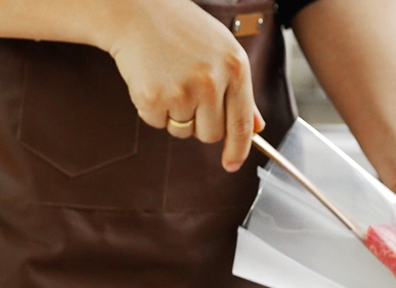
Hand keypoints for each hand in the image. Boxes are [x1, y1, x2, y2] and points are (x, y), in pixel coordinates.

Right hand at [101, 0, 263, 171]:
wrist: (138, 14)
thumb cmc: (182, 30)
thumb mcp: (222, 51)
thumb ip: (240, 91)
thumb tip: (257, 126)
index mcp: (235, 67)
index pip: (242, 123)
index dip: (239, 150)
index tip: (232, 164)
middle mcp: (211, 81)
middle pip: (211, 134)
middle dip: (200, 124)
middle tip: (188, 94)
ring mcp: (181, 91)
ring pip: (182, 131)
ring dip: (175, 115)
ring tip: (169, 80)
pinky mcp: (153, 98)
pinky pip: (157, 124)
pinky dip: (153, 109)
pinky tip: (153, 81)